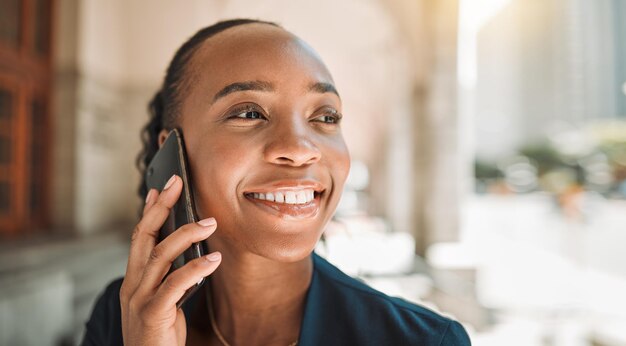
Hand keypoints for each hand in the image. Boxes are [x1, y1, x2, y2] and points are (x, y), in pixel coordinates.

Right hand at [120, 175, 221, 345]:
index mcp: (134, 280)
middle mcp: (132, 285)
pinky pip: (175, 284)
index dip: (150, 211)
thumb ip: (171, 278)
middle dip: (162, 207)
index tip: (161, 188)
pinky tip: (213, 260)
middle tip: (178, 185)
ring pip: (160, 256)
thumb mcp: (163, 301)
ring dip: (186, 235)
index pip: (139, 237)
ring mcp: (139, 299)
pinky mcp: (153, 314)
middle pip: (145, 236)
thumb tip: (191, 250)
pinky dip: (196, 269)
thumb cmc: (158, 334)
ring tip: (210, 223)